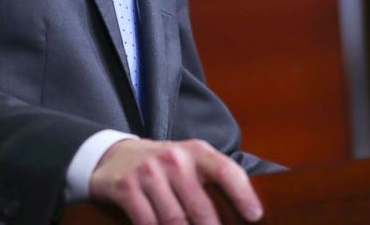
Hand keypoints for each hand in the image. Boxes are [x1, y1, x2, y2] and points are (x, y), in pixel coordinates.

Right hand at [89, 138, 262, 223]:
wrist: (115, 154)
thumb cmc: (163, 165)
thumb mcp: (189, 163)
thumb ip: (214, 181)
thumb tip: (250, 213)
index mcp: (196, 152)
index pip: (225, 170)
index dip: (243, 194)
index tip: (254, 216)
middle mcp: (173, 159)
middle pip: (201, 208)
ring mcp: (148, 172)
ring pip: (175, 220)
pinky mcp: (127, 188)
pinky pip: (147, 223)